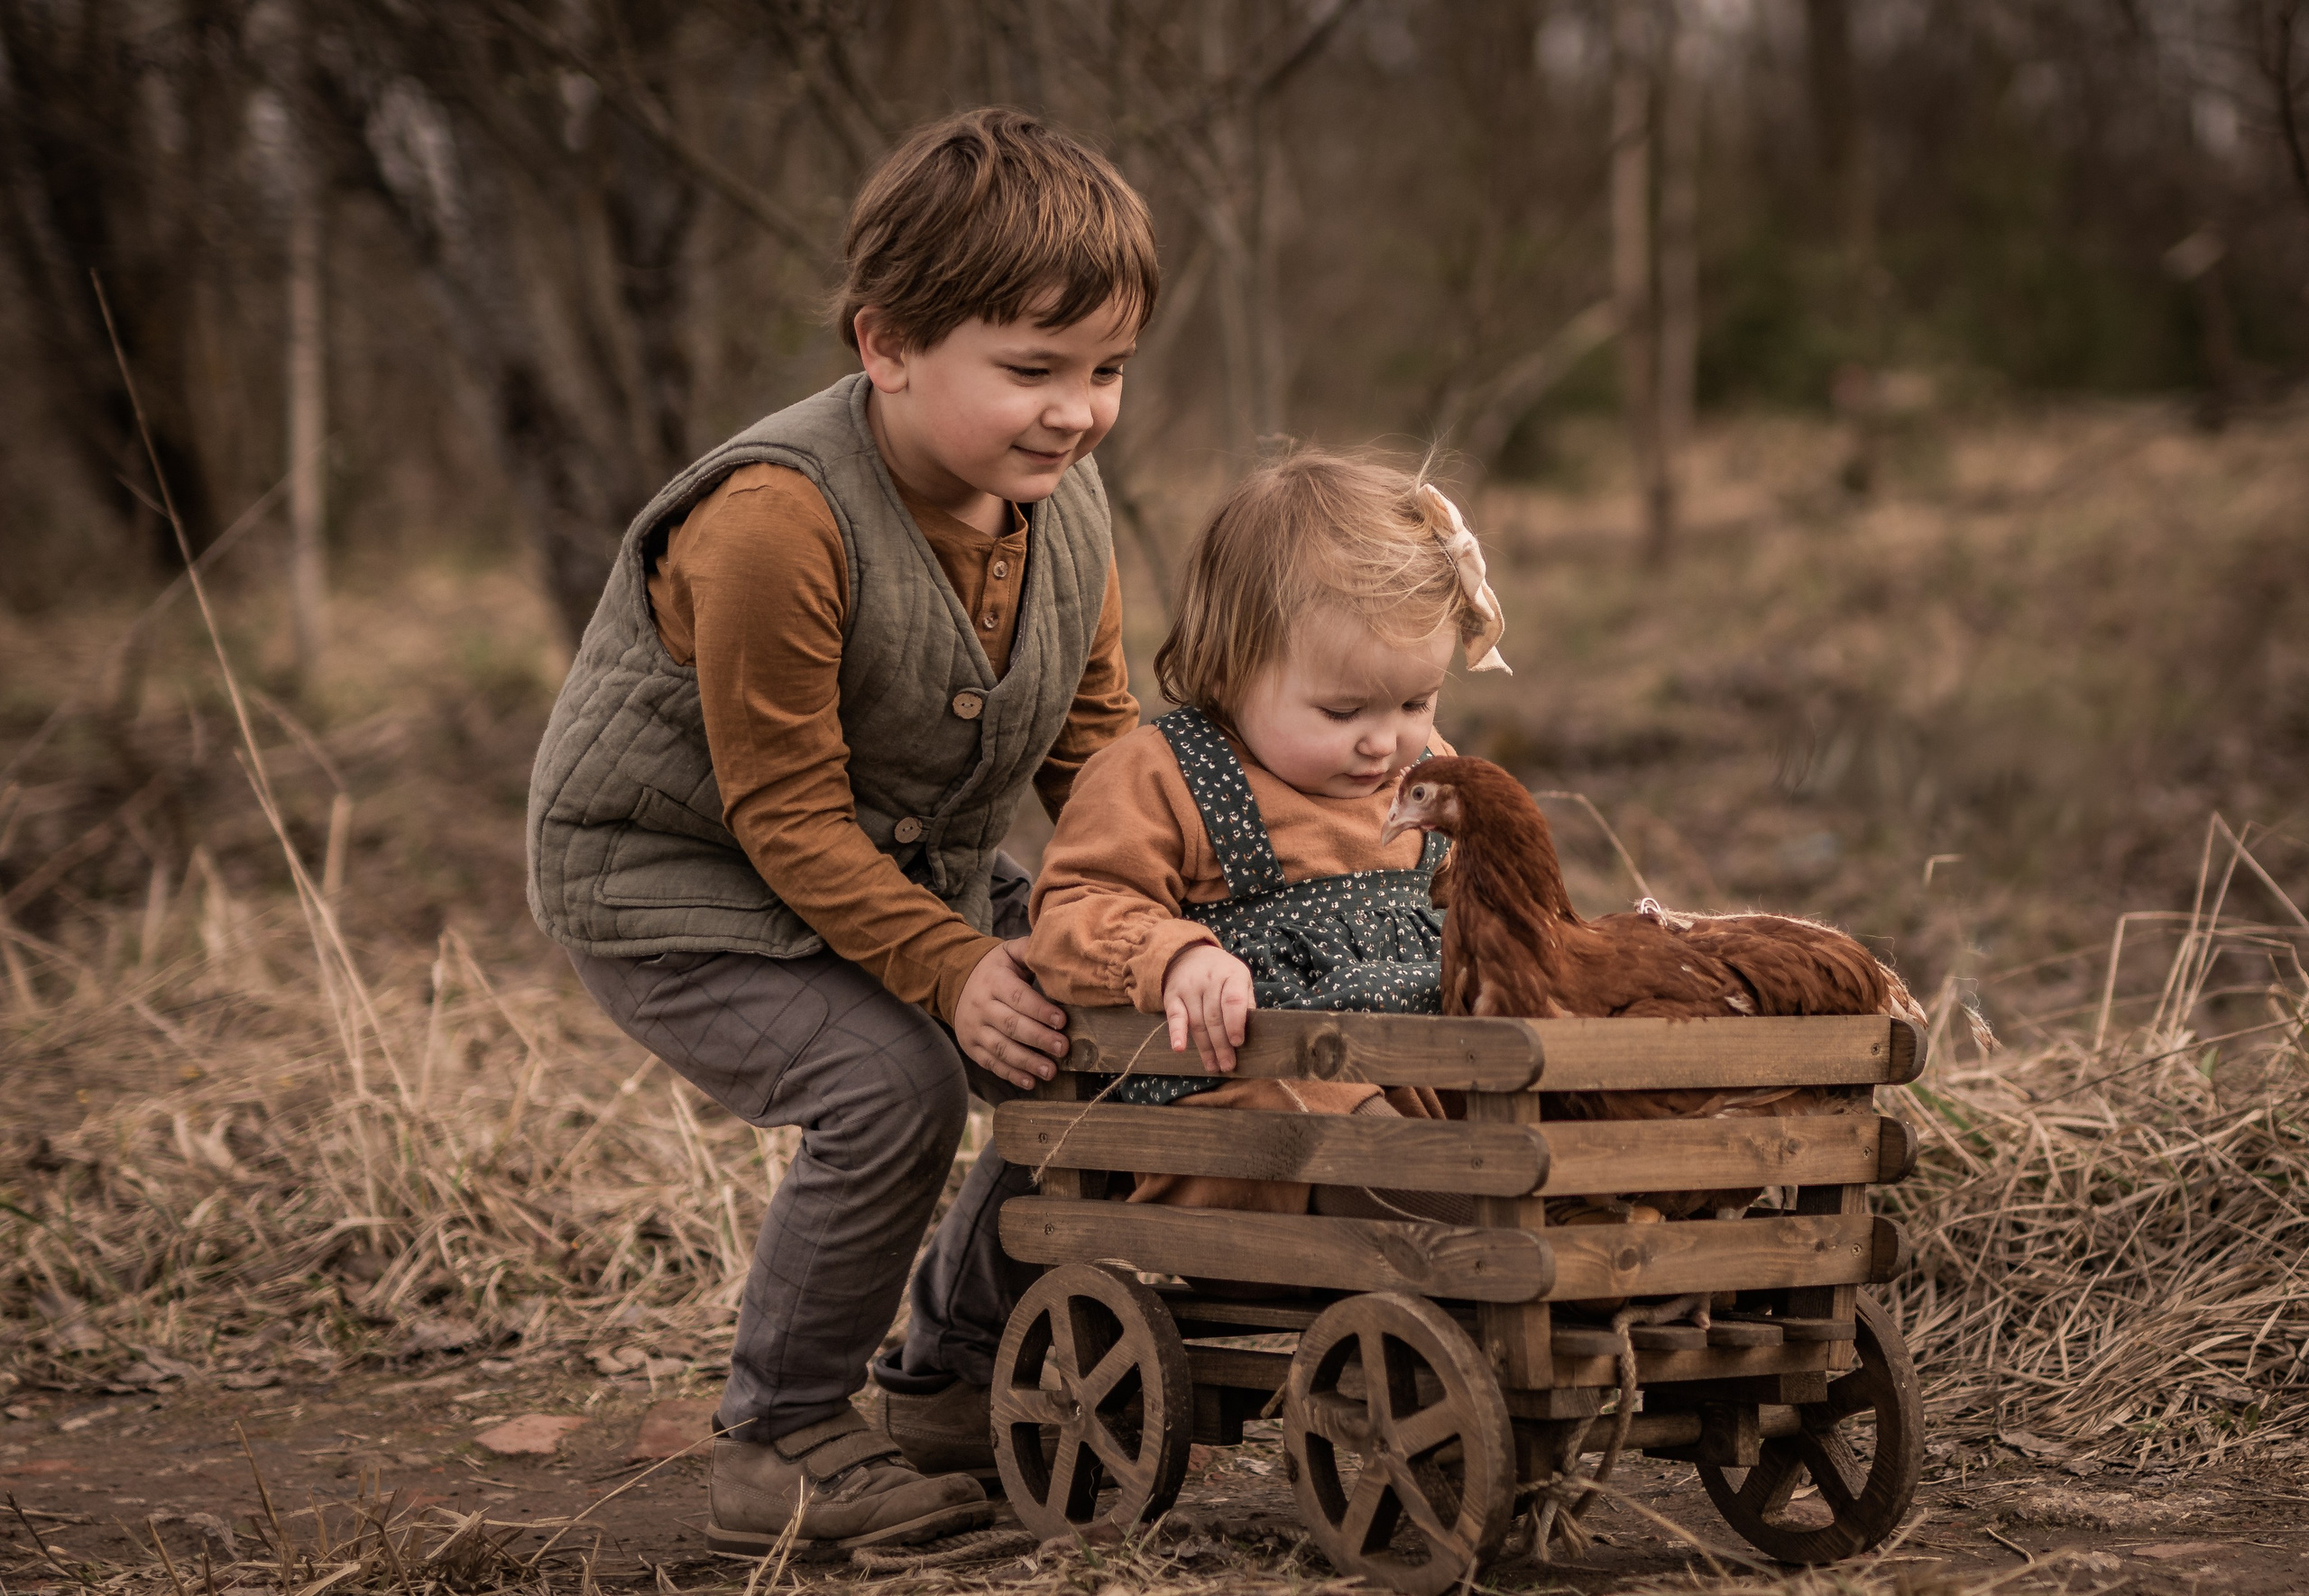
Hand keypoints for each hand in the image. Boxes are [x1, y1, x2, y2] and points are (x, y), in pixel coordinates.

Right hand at [955, 939, 1069, 1090]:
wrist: (954, 980)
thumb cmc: (995, 969)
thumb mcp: (1008, 953)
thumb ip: (1029, 951)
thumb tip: (1056, 951)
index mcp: (994, 981)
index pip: (1019, 998)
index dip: (1041, 1010)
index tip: (1063, 1021)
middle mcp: (981, 1006)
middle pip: (1011, 1025)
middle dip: (1039, 1038)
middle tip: (1063, 1048)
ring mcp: (974, 1029)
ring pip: (1001, 1048)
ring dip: (1027, 1062)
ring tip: (1051, 1071)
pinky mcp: (971, 1046)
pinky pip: (991, 1063)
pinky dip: (1011, 1074)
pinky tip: (1030, 1081)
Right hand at [1162, 943, 1253, 1073]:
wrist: (1189, 954)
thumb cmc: (1222, 974)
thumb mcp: (1240, 979)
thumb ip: (1246, 1003)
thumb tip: (1251, 1032)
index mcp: (1231, 975)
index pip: (1232, 1000)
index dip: (1235, 1023)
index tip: (1238, 1043)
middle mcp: (1209, 980)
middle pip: (1214, 1017)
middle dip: (1221, 1045)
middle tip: (1228, 1065)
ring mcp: (1189, 988)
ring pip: (1197, 1022)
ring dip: (1205, 1048)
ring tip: (1213, 1066)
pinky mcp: (1172, 996)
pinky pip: (1174, 1017)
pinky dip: (1177, 1033)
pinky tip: (1179, 1048)